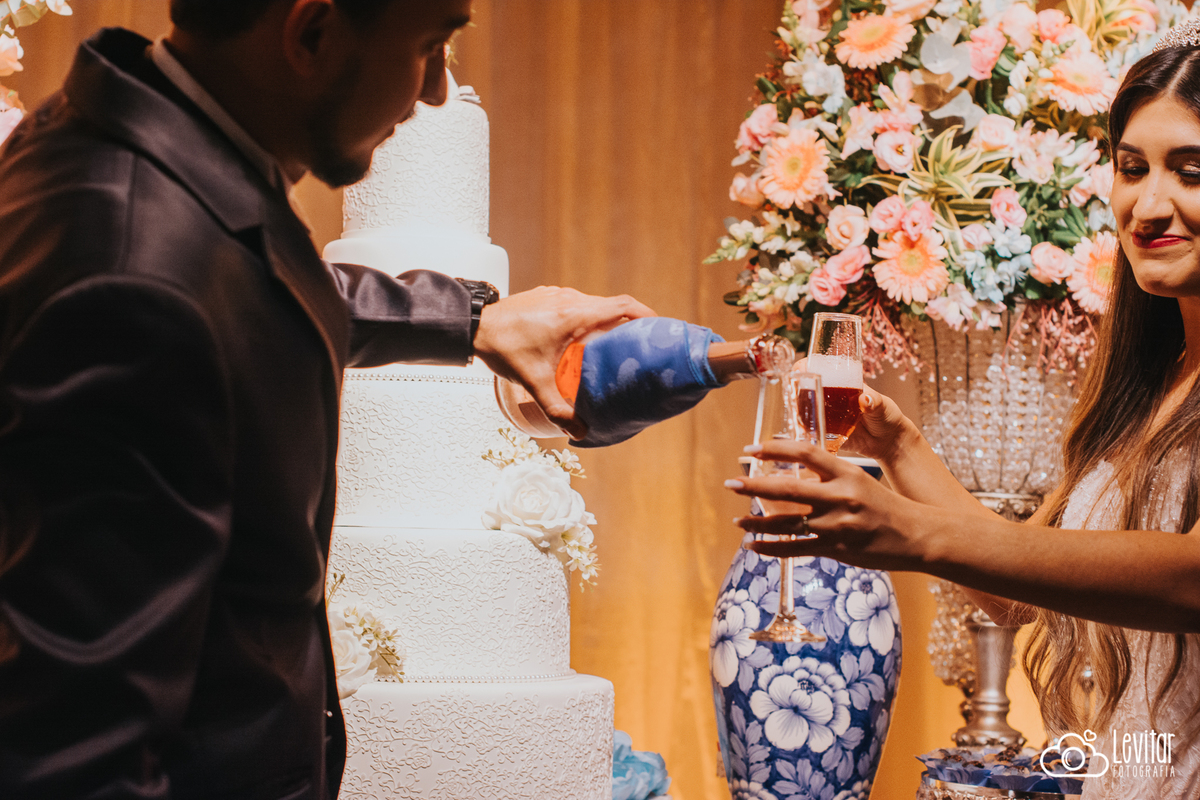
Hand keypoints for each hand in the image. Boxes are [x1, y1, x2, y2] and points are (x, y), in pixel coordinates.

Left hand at [472, 286, 655, 438]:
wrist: (473, 326)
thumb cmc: (504, 348)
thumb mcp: (534, 382)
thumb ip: (558, 408)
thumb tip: (580, 432)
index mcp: (575, 314)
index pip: (623, 305)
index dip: (646, 313)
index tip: (659, 327)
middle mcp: (570, 298)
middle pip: (611, 307)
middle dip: (628, 325)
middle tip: (639, 346)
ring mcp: (557, 294)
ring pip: (592, 306)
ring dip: (604, 323)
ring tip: (611, 348)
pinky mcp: (546, 296)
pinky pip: (575, 305)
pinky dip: (585, 320)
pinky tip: (579, 342)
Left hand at [726, 439, 927, 570]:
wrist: (916, 536)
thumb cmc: (885, 507)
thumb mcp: (859, 482)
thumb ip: (828, 478)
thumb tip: (790, 475)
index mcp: (846, 473)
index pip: (805, 453)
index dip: (774, 448)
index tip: (751, 449)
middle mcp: (840, 497)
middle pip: (787, 490)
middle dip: (754, 486)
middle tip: (731, 483)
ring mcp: (837, 525)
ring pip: (786, 523)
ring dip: (757, 522)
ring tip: (738, 520)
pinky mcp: (837, 549)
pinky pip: (795, 548)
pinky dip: (770, 547)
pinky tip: (753, 545)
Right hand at [792, 357, 911, 462]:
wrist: (889, 442)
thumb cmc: (887, 417)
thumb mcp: (883, 405)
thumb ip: (874, 401)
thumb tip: (865, 399)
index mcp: (842, 384)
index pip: (818, 369)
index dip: (804, 367)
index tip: (799, 370)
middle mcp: (830, 399)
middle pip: (805, 390)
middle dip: (796, 392)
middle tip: (796, 397)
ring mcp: (826, 416)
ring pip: (804, 411)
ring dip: (798, 413)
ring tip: (800, 417)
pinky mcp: (826, 435)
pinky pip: (811, 433)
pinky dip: (805, 434)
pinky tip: (804, 434)